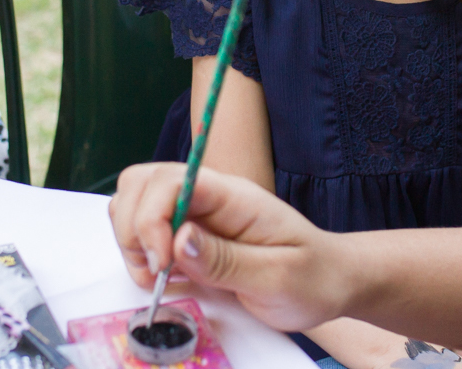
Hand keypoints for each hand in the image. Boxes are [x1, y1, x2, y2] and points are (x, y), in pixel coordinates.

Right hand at [108, 163, 349, 332]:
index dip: (152, 218)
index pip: (171, 180)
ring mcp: (196, 213)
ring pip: (135, 202)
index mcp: (233, 196)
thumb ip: (226, 261)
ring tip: (159, 276)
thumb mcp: (277, 277)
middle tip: (156, 272)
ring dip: (133, 242)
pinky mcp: (189, 234)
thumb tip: (178, 240)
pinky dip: (141, 254)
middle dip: (134, 229)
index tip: (162, 262)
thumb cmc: (312, 277)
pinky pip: (146, 230)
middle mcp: (209, 196)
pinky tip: (166, 278)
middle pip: (141, 183)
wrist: (329, 282)